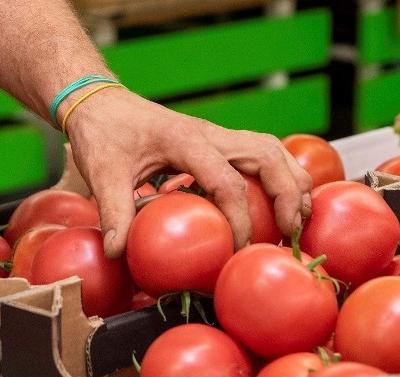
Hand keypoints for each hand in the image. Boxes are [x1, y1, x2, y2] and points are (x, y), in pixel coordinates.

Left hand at [62, 86, 312, 258]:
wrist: (100, 101)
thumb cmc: (103, 130)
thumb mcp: (103, 172)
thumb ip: (113, 211)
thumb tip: (119, 251)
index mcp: (186, 140)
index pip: (227, 182)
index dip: (240, 220)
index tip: (238, 249)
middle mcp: (210, 133)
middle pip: (268, 156)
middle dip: (288, 194)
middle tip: (291, 231)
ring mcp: (216, 134)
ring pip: (271, 149)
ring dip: (291, 180)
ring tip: (299, 216)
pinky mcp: (215, 140)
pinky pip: (259, 151)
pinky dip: (278, 173)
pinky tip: (279, 197)